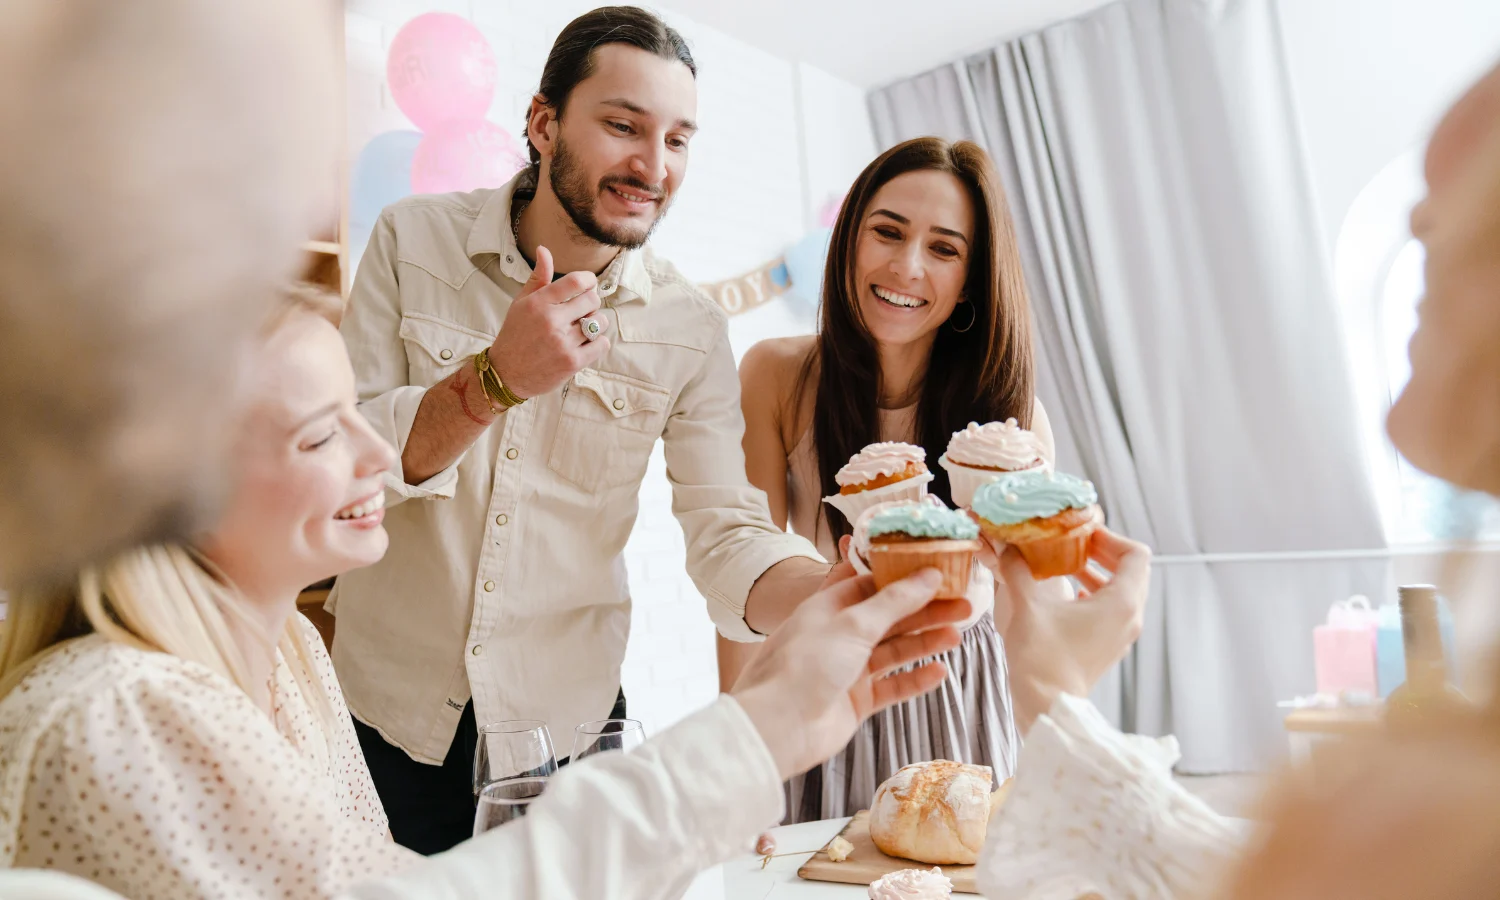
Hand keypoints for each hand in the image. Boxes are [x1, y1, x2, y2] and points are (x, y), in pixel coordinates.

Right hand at [487, 246, 611, 398]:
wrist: (506, 374)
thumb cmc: (515, 335)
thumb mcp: (521, 303)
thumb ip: (538, 278)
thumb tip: (544, 249)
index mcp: (538, 303)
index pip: (577, 281)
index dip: (589, 280)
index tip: (588, 285)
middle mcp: (551, 321)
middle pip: (593, 300)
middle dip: (591, 303)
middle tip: (581, 311)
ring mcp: (562, 343)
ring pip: (600, 322)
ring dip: (596, 324)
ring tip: (582, 328)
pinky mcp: (572, 362)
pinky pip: (601, 344)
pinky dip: (598, 342)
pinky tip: (586, 343)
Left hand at [731, 569, 970, 779]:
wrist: (779, 727)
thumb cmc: (807, 665)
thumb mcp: (853, 624)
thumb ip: (894, 601)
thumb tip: (928, 574)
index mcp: (829, 607)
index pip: (873, 584)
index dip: (906, 578)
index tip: (940, 572)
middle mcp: (839, 635)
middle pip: (890, 618)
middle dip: (925, 611)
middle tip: (965, 605)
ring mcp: (848, 669)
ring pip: (894, 651)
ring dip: (925, 642)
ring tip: (958, 634)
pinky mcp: (856, 700)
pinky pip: (892, 686)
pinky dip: (915, 679)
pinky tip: (939, 672)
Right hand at [984, 527, 1150, 733]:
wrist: (1046, 706)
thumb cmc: (1042, 658)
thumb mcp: (1027, 605)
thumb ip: (1018, 570)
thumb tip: (1007, 546)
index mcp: (1121, 602)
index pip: (1136, 554)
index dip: (1110, 537)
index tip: (1081, 533)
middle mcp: (1130, 617)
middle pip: (1132, 571)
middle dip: (1103, 552)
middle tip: (1072, 543)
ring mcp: (1122, 634)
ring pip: (1122, 591)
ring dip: (1098, 572)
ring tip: (1065, 564)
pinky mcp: (1109, 646)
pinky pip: (1112, 609)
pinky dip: (1094, 594)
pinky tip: (1065, 592)